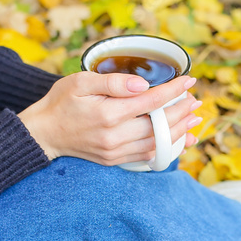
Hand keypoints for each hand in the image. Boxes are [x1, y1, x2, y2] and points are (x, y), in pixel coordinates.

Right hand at [18, 72, 200, 165]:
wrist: (43, 133)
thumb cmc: (61, 102)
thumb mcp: (80, 81)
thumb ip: (112, 81)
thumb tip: (142, 84)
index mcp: (108, 113)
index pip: (152, 101)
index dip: (174, 90)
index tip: (189, 80)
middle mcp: (114, 135)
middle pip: (159, 124)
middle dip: (182, 111)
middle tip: (196, 100)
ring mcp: (115, 151)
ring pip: (157, 143)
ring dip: (179, 131)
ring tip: (194, 119)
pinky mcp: (114, 160)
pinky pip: (147, 156)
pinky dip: (166, 147)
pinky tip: (179, 139)